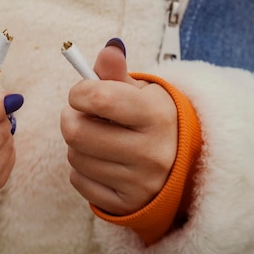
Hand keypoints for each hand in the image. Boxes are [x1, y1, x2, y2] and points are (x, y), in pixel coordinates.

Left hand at [60, 40, 177, 215]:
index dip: (79, 92)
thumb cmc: (152, 119)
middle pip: (76, 132)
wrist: (183, 164)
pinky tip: (101, 161)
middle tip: (80, 115)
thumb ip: (118, 72)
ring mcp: (139, 183)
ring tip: (97, 138)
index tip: (82, 92)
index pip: (99, 99)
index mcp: (156, 116)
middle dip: (71, 118)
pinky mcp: (126, 204)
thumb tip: (109, 50)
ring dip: (77, 144)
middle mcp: (151, 153)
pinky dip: (82, 170)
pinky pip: (79, 182)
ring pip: (75, 157)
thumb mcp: (142, 92)